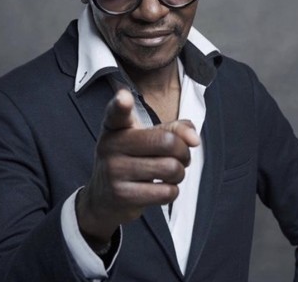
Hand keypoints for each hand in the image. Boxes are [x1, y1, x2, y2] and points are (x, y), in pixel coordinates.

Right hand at [76, 89, 200, 251]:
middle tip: (178, 157)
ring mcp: (114, 171)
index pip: (117, 112)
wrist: (104, 199)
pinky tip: (159, 189)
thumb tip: (194, 139)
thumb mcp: (144, 139)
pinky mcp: (123, 195)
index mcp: (115, 126)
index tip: (124, 98)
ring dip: (179, 173)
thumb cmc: (130, 162)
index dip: (121, 104)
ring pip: (171, 168)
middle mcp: (111, 145)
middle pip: (167, 142)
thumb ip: (172, 130)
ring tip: (168, 174)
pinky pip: (166, 192)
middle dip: (183, 152)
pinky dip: (172, 191)